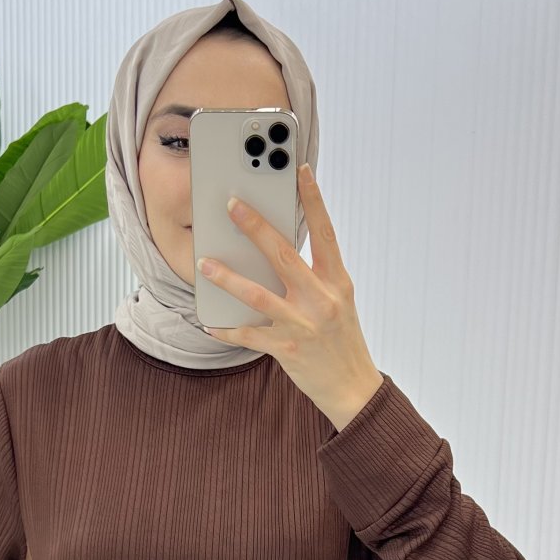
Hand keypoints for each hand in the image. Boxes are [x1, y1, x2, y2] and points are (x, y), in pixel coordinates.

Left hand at [196, 163, 384, 429]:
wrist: (354, 388)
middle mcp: (321, 299)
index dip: (313, 200)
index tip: (301, 170)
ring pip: (258, 295)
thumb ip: (315, 276)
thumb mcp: (339, 301)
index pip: (325, 232)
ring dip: (228, 278)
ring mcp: (303, 325)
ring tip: (205, 264)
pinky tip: (210, 323)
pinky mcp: (287, 350)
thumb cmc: (342, 340)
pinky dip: (227, 330)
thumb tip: (277, 251)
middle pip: (284, 255)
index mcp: (337, 282)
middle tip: (232, 205)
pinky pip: (250, 336)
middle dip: (256, 227)